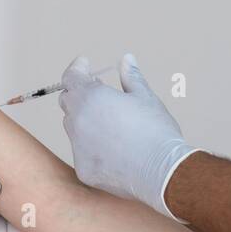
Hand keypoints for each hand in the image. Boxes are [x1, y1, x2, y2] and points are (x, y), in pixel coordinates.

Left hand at [59, 53, 196, 218]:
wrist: (162, 171)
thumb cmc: (156, 130)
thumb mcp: (145, 97)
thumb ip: (131, 77)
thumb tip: (127, 59)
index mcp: (91, 97)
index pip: (70, 77)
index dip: (77, 68)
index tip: (85, 64)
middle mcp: (78, 121)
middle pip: (68, 101)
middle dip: (80, 93)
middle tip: (99, 90)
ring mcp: (78, 147)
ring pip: (74, 128)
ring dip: (86, 120)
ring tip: (111, 121)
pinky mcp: (83, 168)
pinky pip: (82, 152)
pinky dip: (93, 146)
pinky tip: (115, 148)